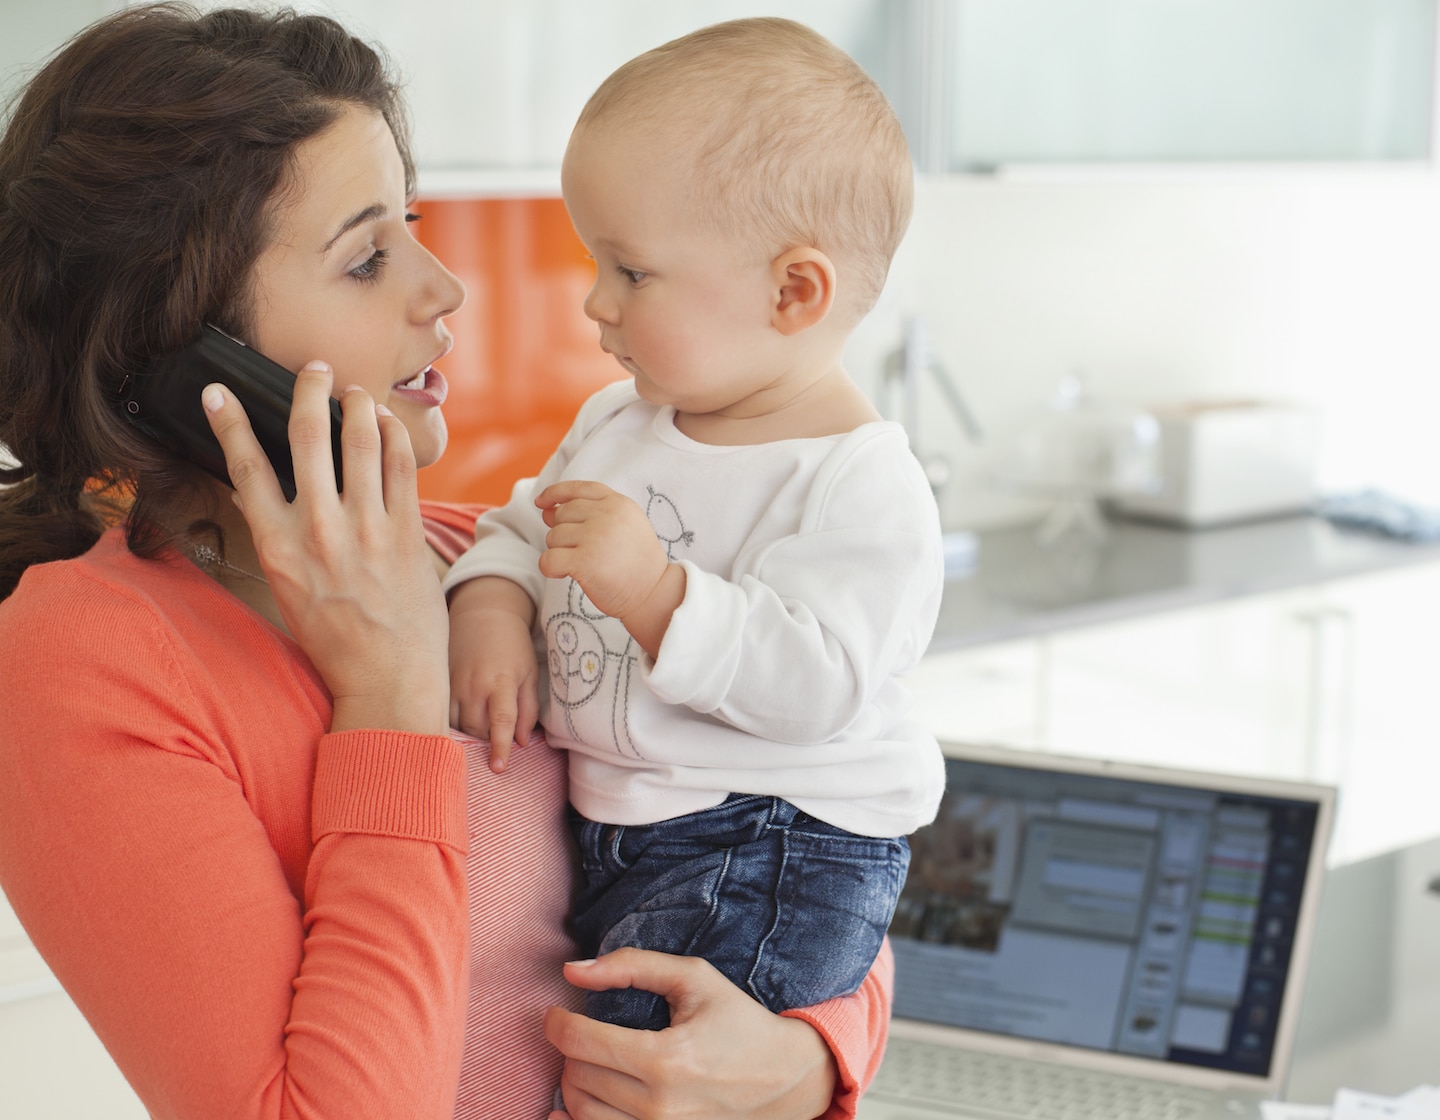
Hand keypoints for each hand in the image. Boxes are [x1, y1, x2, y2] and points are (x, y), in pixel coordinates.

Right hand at [203, 364, 448, 733]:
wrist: (387, 678)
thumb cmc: (335, 639)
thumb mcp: (289, 589)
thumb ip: (280, 539)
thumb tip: (261, 496)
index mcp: (278, 547)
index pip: (244, 467)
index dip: (228, 421)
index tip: (218, 392)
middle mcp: (319, 531)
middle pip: (307, 436)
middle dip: (308, 390)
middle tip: (314, 370)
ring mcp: (367, 528)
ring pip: (360, 440)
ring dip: (357, 405)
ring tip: (356, 393)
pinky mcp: (407, 532)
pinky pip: (402, 466)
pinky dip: (394, 435)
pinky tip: (388, 423)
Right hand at [448, 577, 539, 771]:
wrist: (483, 614)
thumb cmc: (512, 646)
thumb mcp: (529, 674)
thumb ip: (528, 709)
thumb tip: (522, 743)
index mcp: (501, 681)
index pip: (501, 720)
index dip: (501, 746)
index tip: (499, 768)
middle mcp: (474, 684)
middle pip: (477, 729)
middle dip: (487, 741)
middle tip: (496, 738)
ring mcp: (453, 683)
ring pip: (458, 724)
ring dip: (470, 734)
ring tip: (481, 727)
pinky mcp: (440, 680)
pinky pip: (442, 713)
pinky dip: (453, 723)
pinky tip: (463, 718)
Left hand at [535, 481, 684, 657]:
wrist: (653, 592)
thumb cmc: (636, 563)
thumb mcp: (624, 525)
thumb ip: (589, 514)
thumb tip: (546, 510)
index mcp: (618, 502)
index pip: (578, 488)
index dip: (555, 493)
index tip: (541, 502)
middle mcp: (606, 515)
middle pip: (561, 514)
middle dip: (563, 533)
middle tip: (581, 551)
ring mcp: (595, 536)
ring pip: (553, 537)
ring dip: (560, 552)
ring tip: (582, 564)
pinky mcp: (584, 561)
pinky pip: (548, 559)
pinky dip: (550, 568)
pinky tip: (564, 574)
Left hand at [543, 949, 836, 1119]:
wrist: (787, 1080)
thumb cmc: (739, 1022)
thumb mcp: (694, 978)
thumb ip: (632, 965)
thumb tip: (572, 971)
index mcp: (666, 1059)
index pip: (580, 1042)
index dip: (556, 1023)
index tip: (556, 1012)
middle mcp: (659, 1106)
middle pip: (576, 1077)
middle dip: (569, 1050)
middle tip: (582, 1032)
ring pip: (580, 1113)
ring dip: (573, 1083)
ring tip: (590, 1061)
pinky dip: (578, 1119)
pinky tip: (577, 1103)